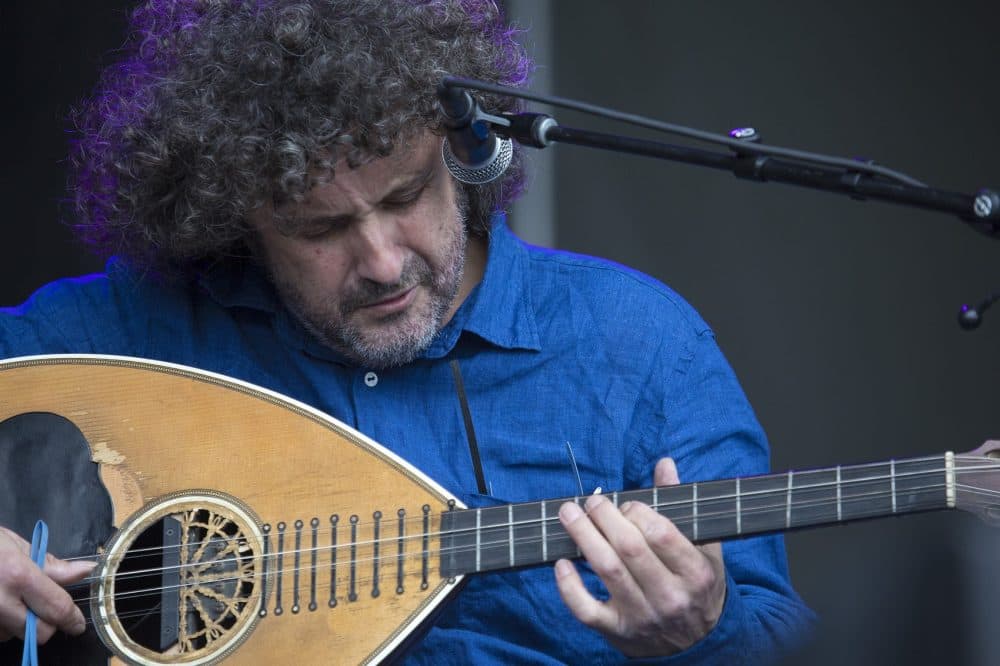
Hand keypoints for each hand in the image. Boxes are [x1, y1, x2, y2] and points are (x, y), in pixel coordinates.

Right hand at [0, 526, 93, 643]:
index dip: (72, 619)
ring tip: (9, 599)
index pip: (56, 608)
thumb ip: (52, 565)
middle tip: (43, 610)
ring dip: (18, 625)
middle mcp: (0, 601)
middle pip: (38, 634)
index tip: (78, 625)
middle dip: (46, 625)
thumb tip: (86, 570)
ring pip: (13, 636)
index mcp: (18, 576)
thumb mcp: (17, 546)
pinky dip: (0, 625)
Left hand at [555, 457, 725, 657]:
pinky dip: (569, 586)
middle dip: (604, 517)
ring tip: (568, 514)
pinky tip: (560, 563)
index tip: (625, 504)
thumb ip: (681, 506)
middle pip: (629, 548)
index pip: (662, 534)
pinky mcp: (617, 631)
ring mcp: (642, 615)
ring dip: (583, 536)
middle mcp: (670, 595)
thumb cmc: (696, 586)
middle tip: (591, 501)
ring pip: (607, 570)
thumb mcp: (703, 548)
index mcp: (695, 572)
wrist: (698, 646)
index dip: (637, 512)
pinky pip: (586, 610)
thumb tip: (664, 464)